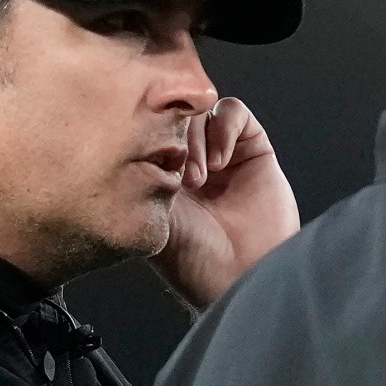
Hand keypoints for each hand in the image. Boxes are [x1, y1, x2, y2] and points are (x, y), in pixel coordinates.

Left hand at [151, 97, 299, 308]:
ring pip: (200, 109)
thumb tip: (132, 131)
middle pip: (173, 113)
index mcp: (160, 172)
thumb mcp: (150, 213)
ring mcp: (222, 153)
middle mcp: (190, 159)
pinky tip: (222, 163)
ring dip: (196, 137)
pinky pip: (233, 112)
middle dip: (172, 136)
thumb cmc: (194, 259)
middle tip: (177, 175)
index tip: (149, 162)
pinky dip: (224, 128)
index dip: (146, 133)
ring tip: (201, 178)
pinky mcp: (253, 149)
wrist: (243, 276)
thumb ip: (141, 171)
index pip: (147, 126)